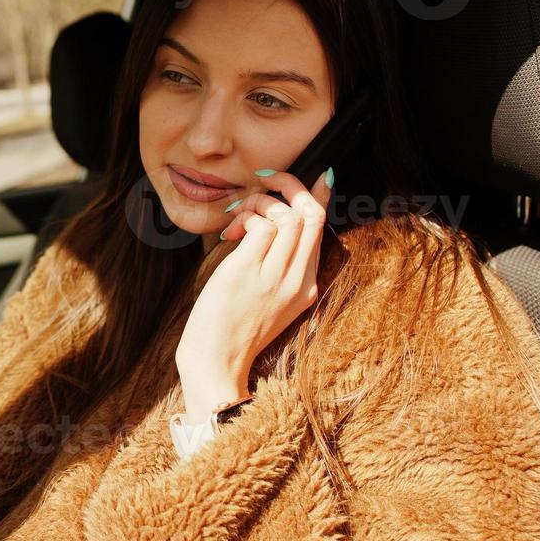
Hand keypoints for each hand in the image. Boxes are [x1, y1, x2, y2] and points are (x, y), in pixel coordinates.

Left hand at [175, 168, 331, 418]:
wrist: (217, 363)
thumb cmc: (234, 329)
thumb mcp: (269, 300)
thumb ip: (278, 266)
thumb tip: (272, 228)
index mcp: (307, 287)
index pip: (322, 231)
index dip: (320, 198)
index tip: (319, 177)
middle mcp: (298, 280)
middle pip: (311, 215)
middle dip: (290, 186)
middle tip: (266, 179)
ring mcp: (275, 276)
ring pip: (286, 215)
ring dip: (258, 203)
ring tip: (238, 218)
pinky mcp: (248, 272)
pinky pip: (260, 226)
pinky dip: (246, 218)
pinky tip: (231, 231)